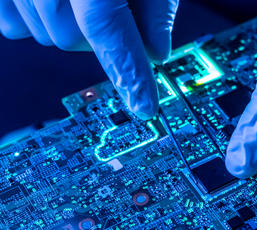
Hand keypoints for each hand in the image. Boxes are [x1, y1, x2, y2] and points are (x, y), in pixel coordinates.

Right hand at [0, 0, 178, 119]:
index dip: (131, 75)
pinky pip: (14, 25)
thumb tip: (158, 51)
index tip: (145, 107)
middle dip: (99, 35)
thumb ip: (154, 6)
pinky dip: (36, 20)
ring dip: (71, 26)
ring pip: (48, 35)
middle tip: (114, 6)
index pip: (112, 36)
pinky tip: (52, 1)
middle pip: (73, 40)